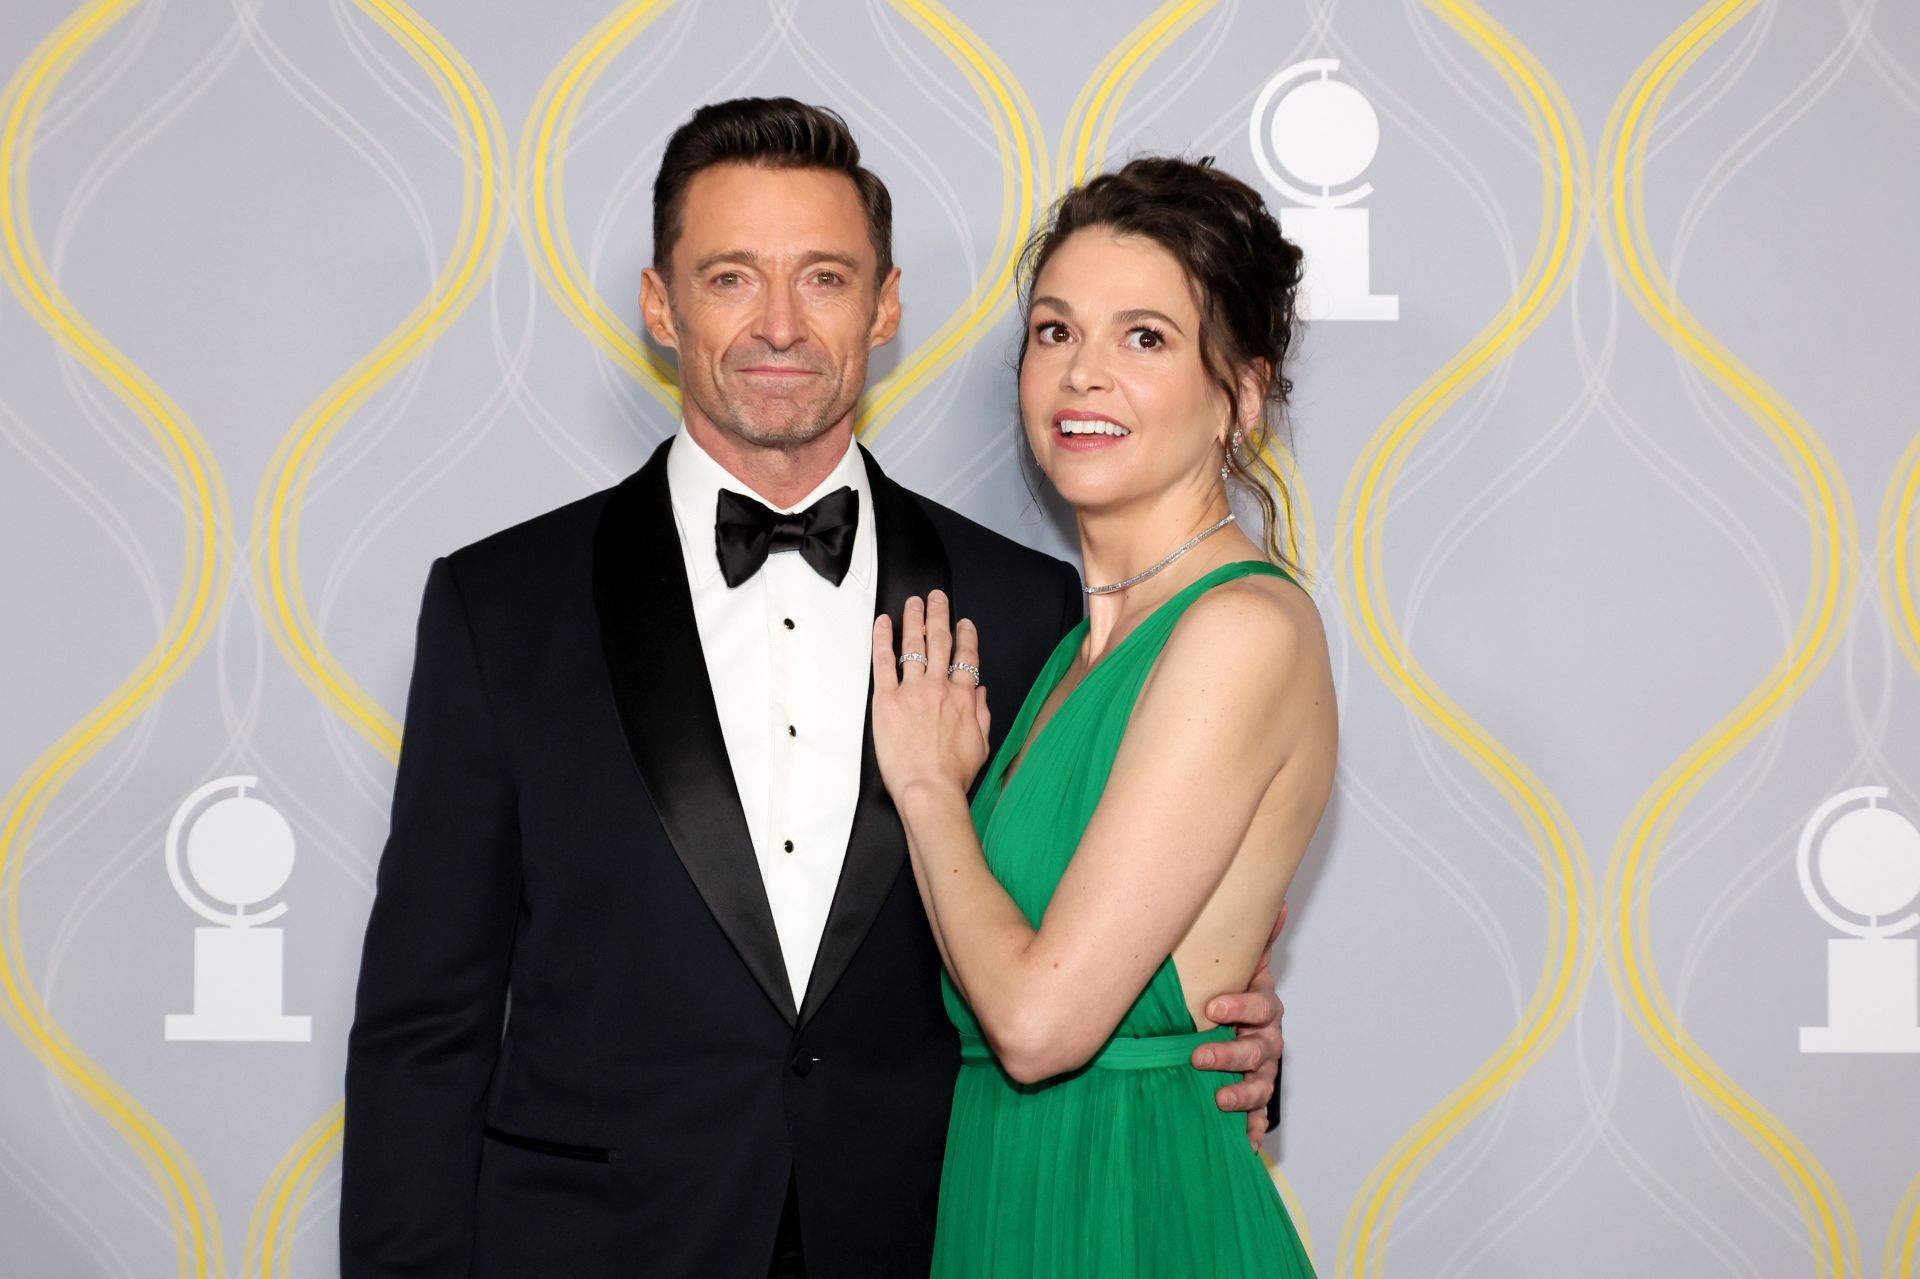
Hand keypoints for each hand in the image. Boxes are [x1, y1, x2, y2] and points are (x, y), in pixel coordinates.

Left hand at [871, 591, 990, 802]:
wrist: (929, 788)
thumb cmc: (954, 774)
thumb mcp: (982, 744)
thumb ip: (982, 713)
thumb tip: (980, 692)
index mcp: (964, 697)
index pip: (967, 657)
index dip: (966, 636)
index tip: (965, 623)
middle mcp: (939, 687)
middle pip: (941, 641)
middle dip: (940, 615)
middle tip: (937, 597)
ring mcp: (912, 691)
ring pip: (914, 645)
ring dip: (915, 619)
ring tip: (914, 602)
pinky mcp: (887, 700)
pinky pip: (884, 662)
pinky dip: (884, 639)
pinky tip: (884, 622)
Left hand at [1194, 900, 1287, 1147]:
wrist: (1231, 1020)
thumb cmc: (1231, 990)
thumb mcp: (1241, 963)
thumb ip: (1256, 937)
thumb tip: (1279, 902)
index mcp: (1263, 1007)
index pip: (1261, 1006)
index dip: (1240, 1007)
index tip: (1212, 1008)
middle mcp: (1267, 1040)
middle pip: (1257, 1050)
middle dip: (1229, 1054)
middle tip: (1198, 1056)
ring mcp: (1261, 1070)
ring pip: (1259, 1084)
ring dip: (1241, 1094)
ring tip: (1219, 1100)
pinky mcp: (1252, 1097)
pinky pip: (1257, 1116)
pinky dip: (1250, 1128)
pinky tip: (1242, 1140)